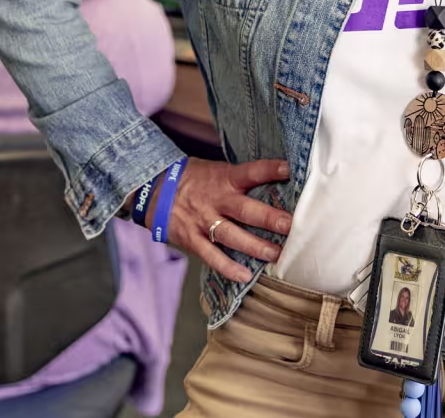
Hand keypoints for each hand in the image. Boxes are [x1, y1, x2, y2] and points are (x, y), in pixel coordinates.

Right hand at [167, 157, 294, 281]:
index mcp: (225, 178)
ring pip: (232, 235)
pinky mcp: (192, 239)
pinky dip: (228, 267)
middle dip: (269, 218)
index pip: (250, 171)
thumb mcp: (216, 170)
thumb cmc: (194, 179)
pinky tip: (245, 276)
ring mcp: (203, 221)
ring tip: (276, 254)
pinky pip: (211, 255)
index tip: (289, 169)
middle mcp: (216, 200)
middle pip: (246, 210)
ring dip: (255, 246)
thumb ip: (239, 179)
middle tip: (290, 225)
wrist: (153, 188)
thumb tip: (275, 184)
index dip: (270, 169)